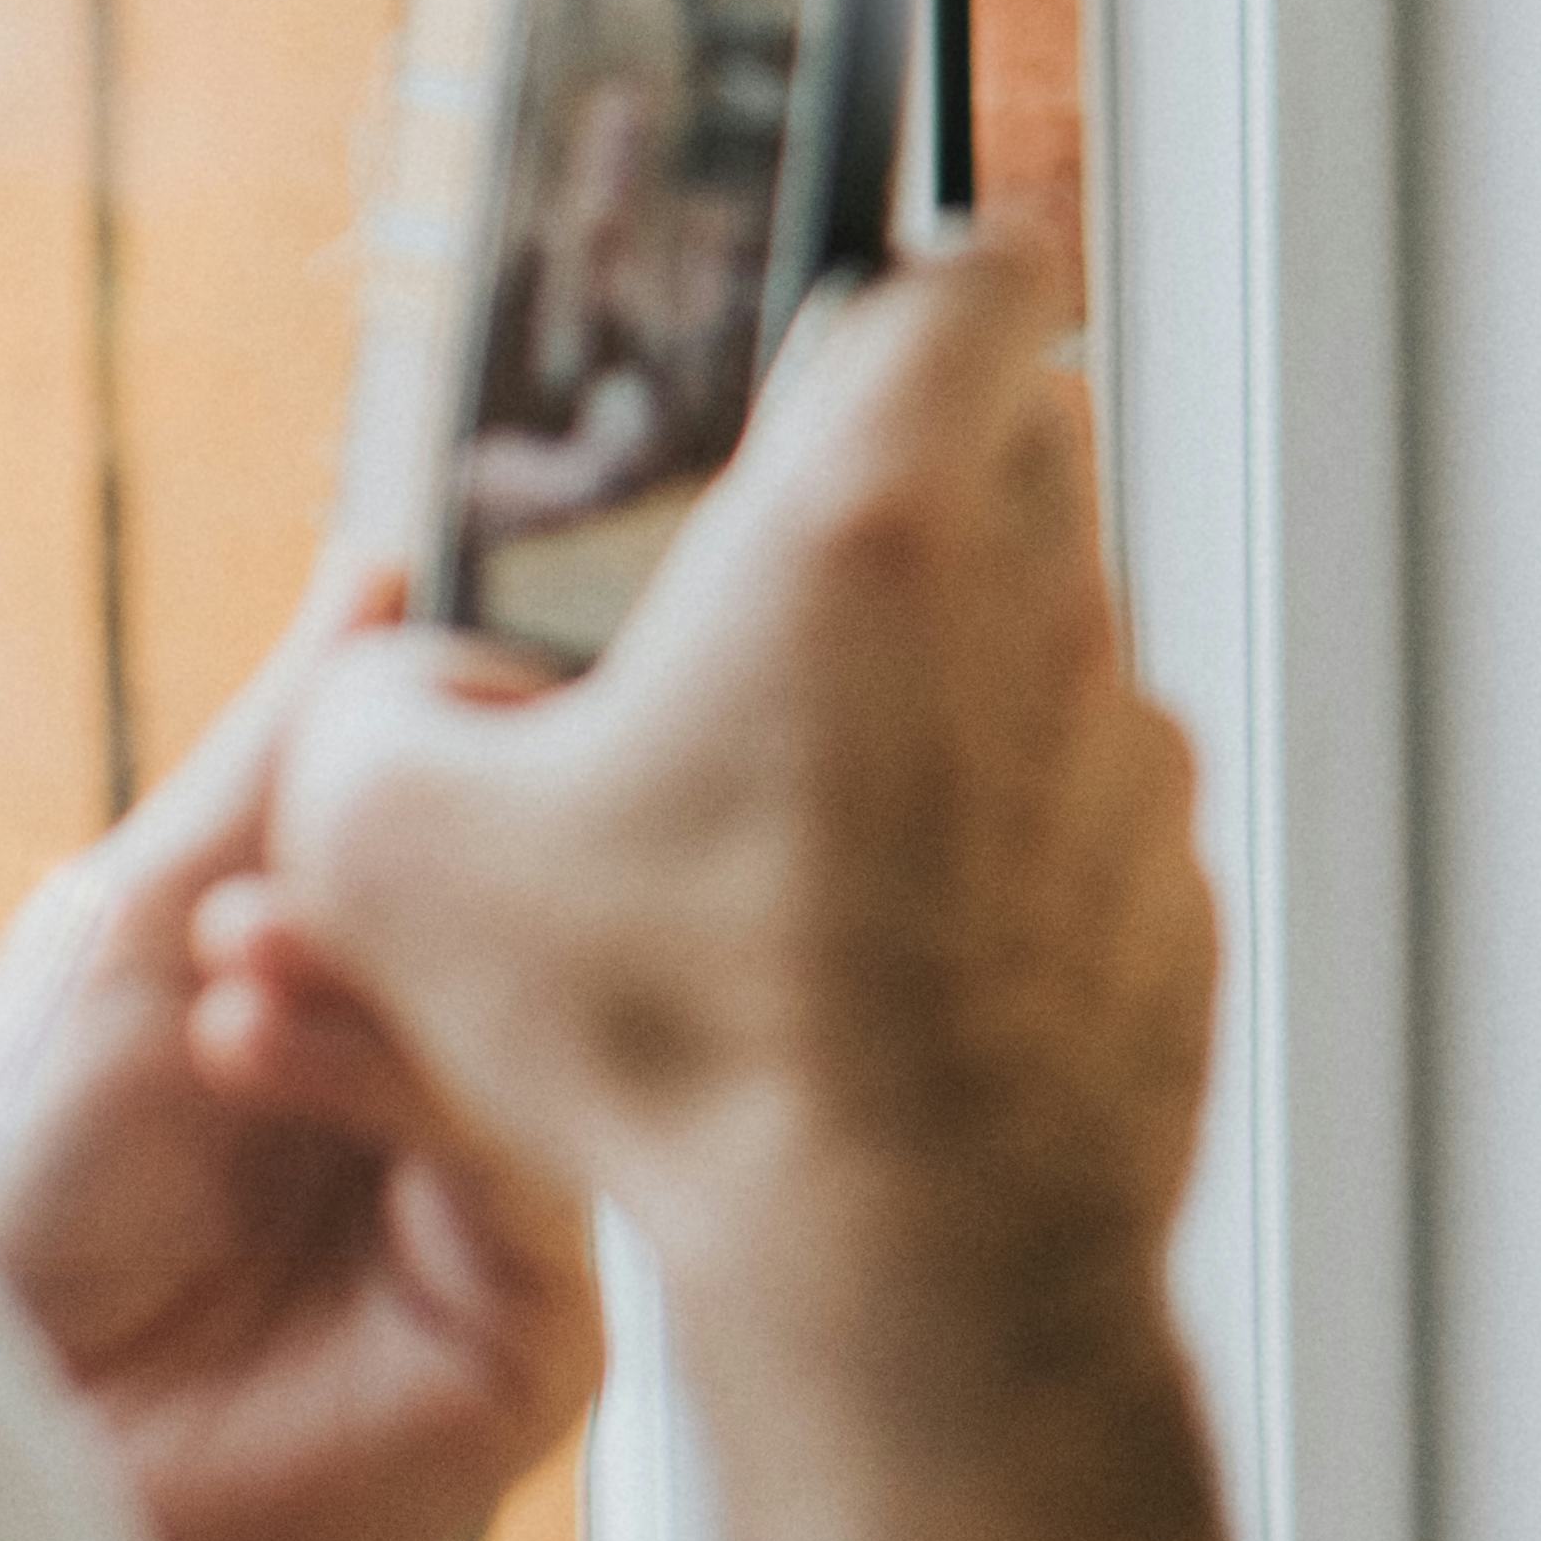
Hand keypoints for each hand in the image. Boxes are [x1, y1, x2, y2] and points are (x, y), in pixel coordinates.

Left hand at [0, 578, 610, 1540]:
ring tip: (226, 963)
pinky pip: (532, 1167)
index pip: (513, 848)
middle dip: (424, 854)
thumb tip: (381, 571)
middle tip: (330, 811)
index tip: (415, 679)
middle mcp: (476, 1112)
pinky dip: (395, 1076)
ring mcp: (514, 1231)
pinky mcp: (533, 1348)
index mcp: (395, 1012)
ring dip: (377, 969)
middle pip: (557, 931)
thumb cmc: (10, 1207)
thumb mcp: (136, 931)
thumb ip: (274, 765)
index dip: (480, 753)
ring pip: (553, 1039)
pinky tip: (250, 1047)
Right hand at [271, 227, 1219, 1293]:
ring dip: (935, 704)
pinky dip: (993, 862)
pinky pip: (1075, 826)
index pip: (974, 275)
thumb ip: (373, 707)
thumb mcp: (403, 851)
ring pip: (1038, 657)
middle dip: (892, 510)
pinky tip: (873, 963)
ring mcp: (1130, 759)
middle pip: (1003, 466)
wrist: (903, 1269)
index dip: (915, 271)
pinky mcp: (1168, 899)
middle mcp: (1043, 609)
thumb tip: (400, 694)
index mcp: (872, 522)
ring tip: (785, 834)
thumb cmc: (684, 1045)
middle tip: (758, 614)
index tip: (859, 314)